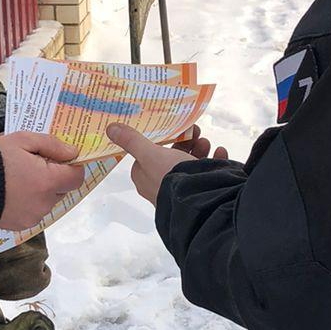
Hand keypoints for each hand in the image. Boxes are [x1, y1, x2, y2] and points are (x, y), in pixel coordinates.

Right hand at [0, 132, 83, 230]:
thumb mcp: (23, 140)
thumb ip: (52, 145)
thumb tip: (73, 152)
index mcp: (47, 181)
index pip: (76, 177)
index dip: (71, 166)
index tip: (58, 159)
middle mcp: (44, 203)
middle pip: (62, 189)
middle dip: (53, 177)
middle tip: (32, 166)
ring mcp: (33, 216)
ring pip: (48, 201)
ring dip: (41, 191)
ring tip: (18, 180)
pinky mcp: (21, 225)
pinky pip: (34, 212)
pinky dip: (29, 203)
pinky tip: (12, 193)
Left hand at [107, 121, 229, 205]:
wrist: (200, 200)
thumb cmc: (170, 176)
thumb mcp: (150, 154)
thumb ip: (132, 141)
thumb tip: (110, 128)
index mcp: (146, 178)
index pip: (149, 155)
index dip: (162, 140)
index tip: (174, 128)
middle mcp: (162, 186)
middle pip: (172, 158)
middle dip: (186, 142)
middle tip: (195, 132)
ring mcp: (182, 190)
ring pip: (191, 165)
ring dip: (200, 149)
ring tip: (207, 142)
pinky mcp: (202, 193)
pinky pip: (209, 174)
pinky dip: (215, 161)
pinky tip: (220, 152)